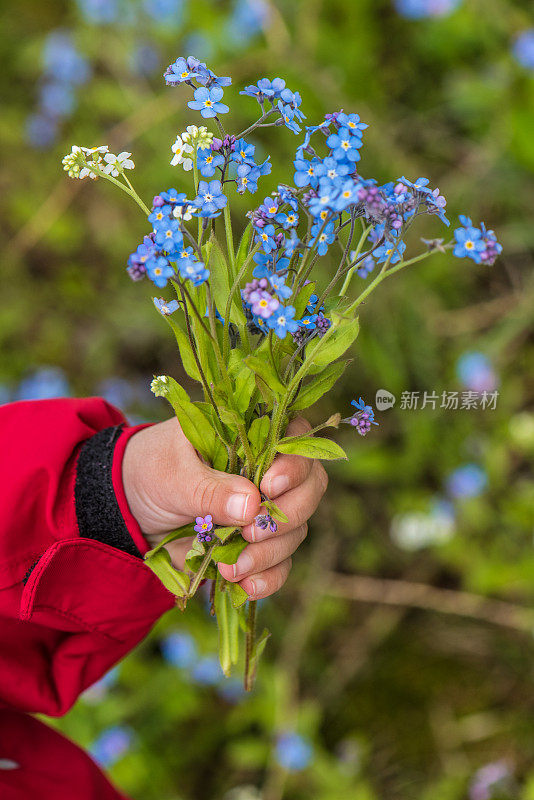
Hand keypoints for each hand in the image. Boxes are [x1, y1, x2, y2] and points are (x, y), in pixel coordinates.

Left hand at [122, 416, 327, 598]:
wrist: (129, 509)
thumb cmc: (152, 470)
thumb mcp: (172, 474)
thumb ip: (209, 489)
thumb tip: (251, 505)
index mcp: (253, 436)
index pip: (296, 441)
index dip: (294, 465)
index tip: (269, 486)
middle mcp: (270, 471)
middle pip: (310, 489)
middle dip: (286, 516)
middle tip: (249, 530)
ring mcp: (265, 510)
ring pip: (296, 530)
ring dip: (270, 553)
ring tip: (232, 566)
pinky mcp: (255, 545)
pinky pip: (279, 564)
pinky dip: (268, 578)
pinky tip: (246, 586)